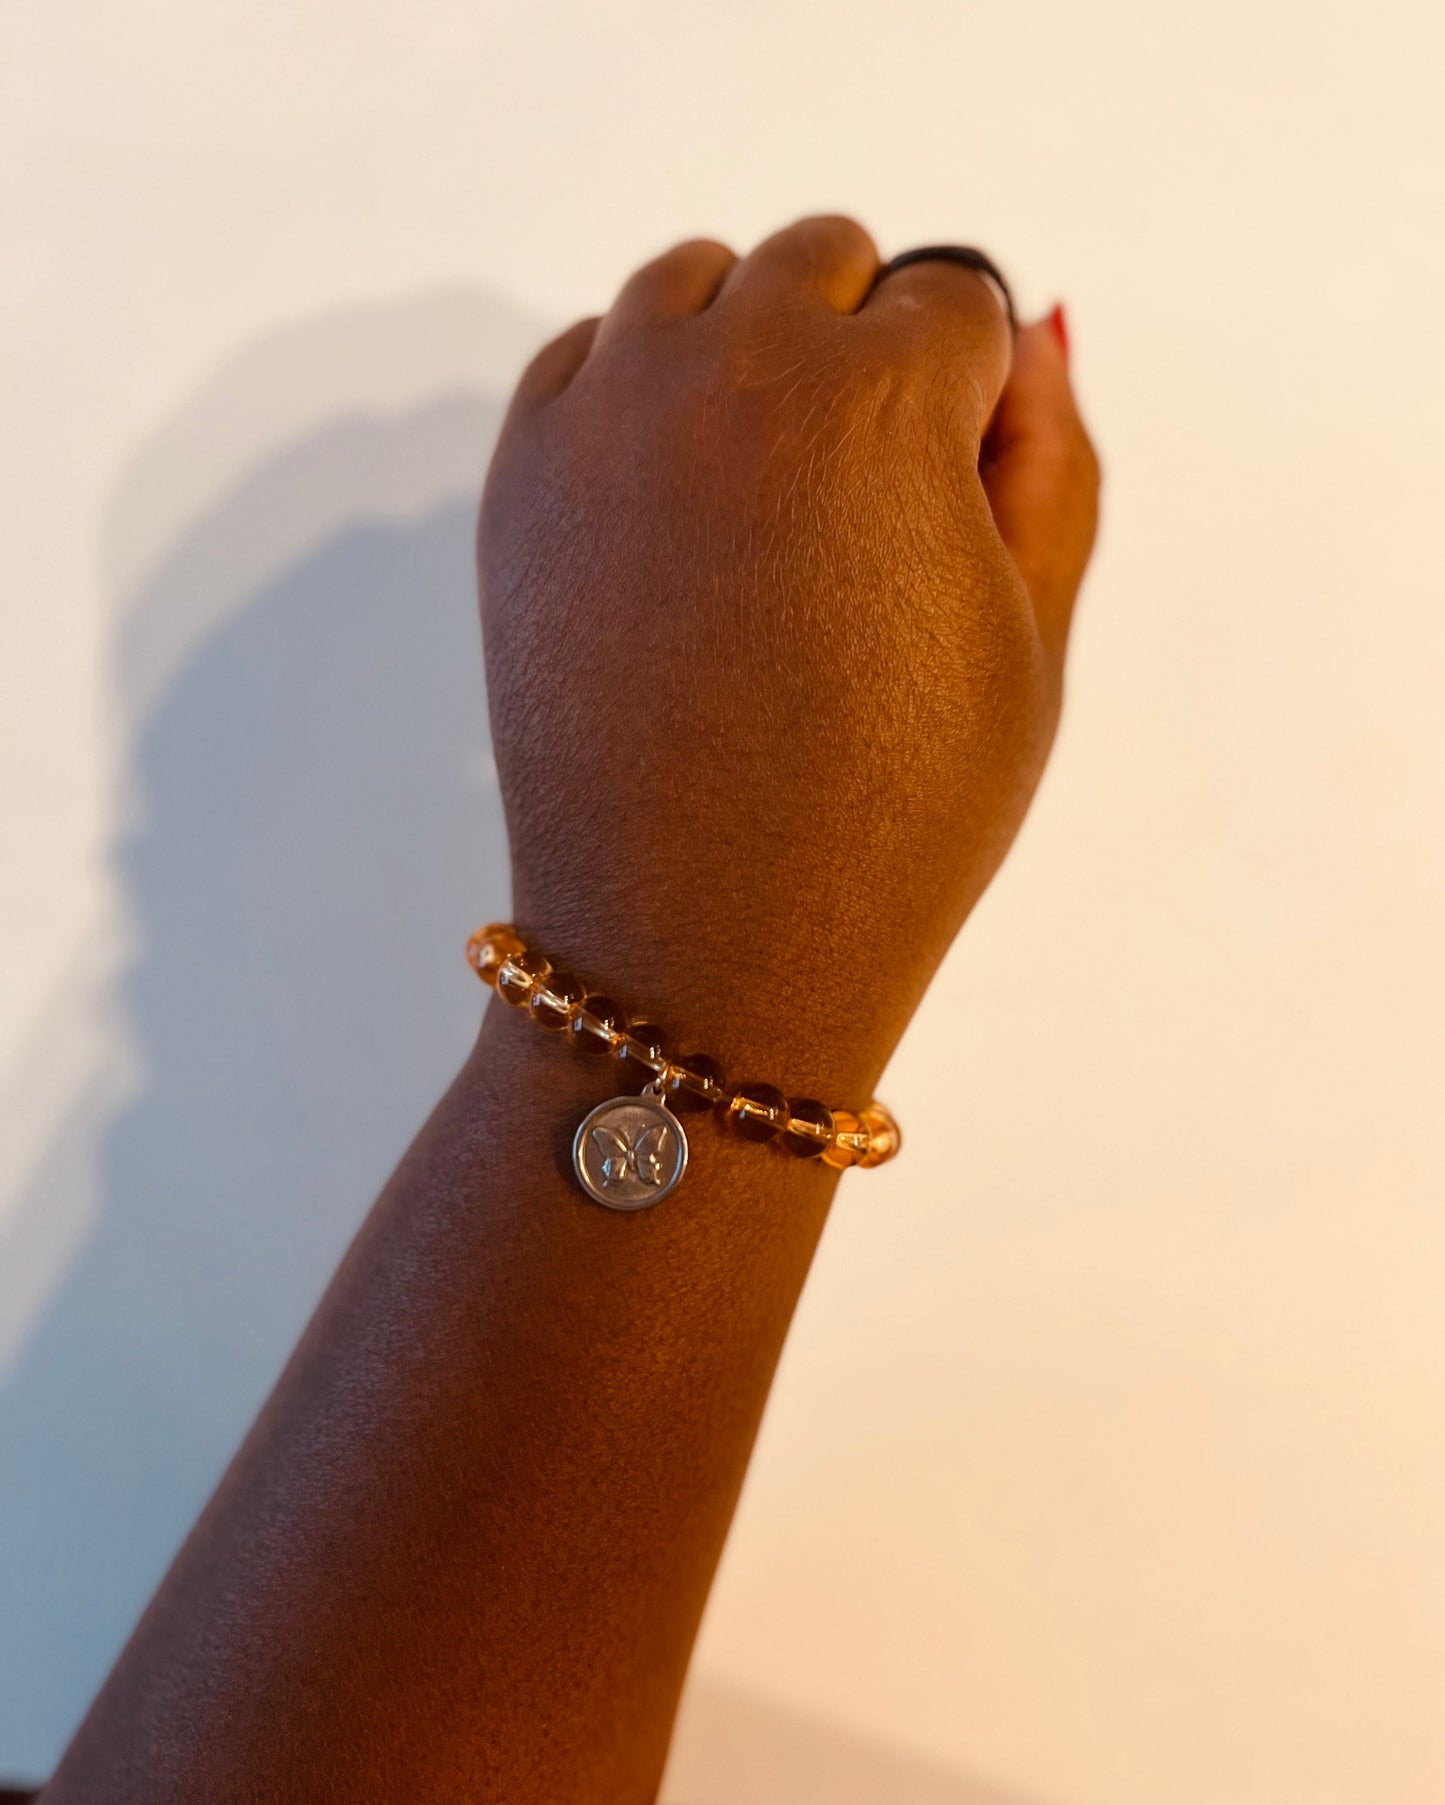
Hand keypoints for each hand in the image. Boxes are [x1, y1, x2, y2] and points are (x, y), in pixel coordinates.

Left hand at [479, 216, 1098, 1094]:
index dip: (975, 402)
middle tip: (865, 502)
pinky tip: (678, 510)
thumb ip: (1055, 463)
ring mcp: (606, 420)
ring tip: (771, 495)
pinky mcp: (520, 481)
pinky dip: (639, 393)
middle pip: (823, 263)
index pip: (958, 300)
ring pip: (693, 283)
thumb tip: (1035, 330)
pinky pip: (588, 357)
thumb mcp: (1032, 646)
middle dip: (866, 346)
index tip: (951, 508)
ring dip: (749, 346)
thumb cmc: (897, 816)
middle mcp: (730, 373)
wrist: (701, 949)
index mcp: (879, 404)